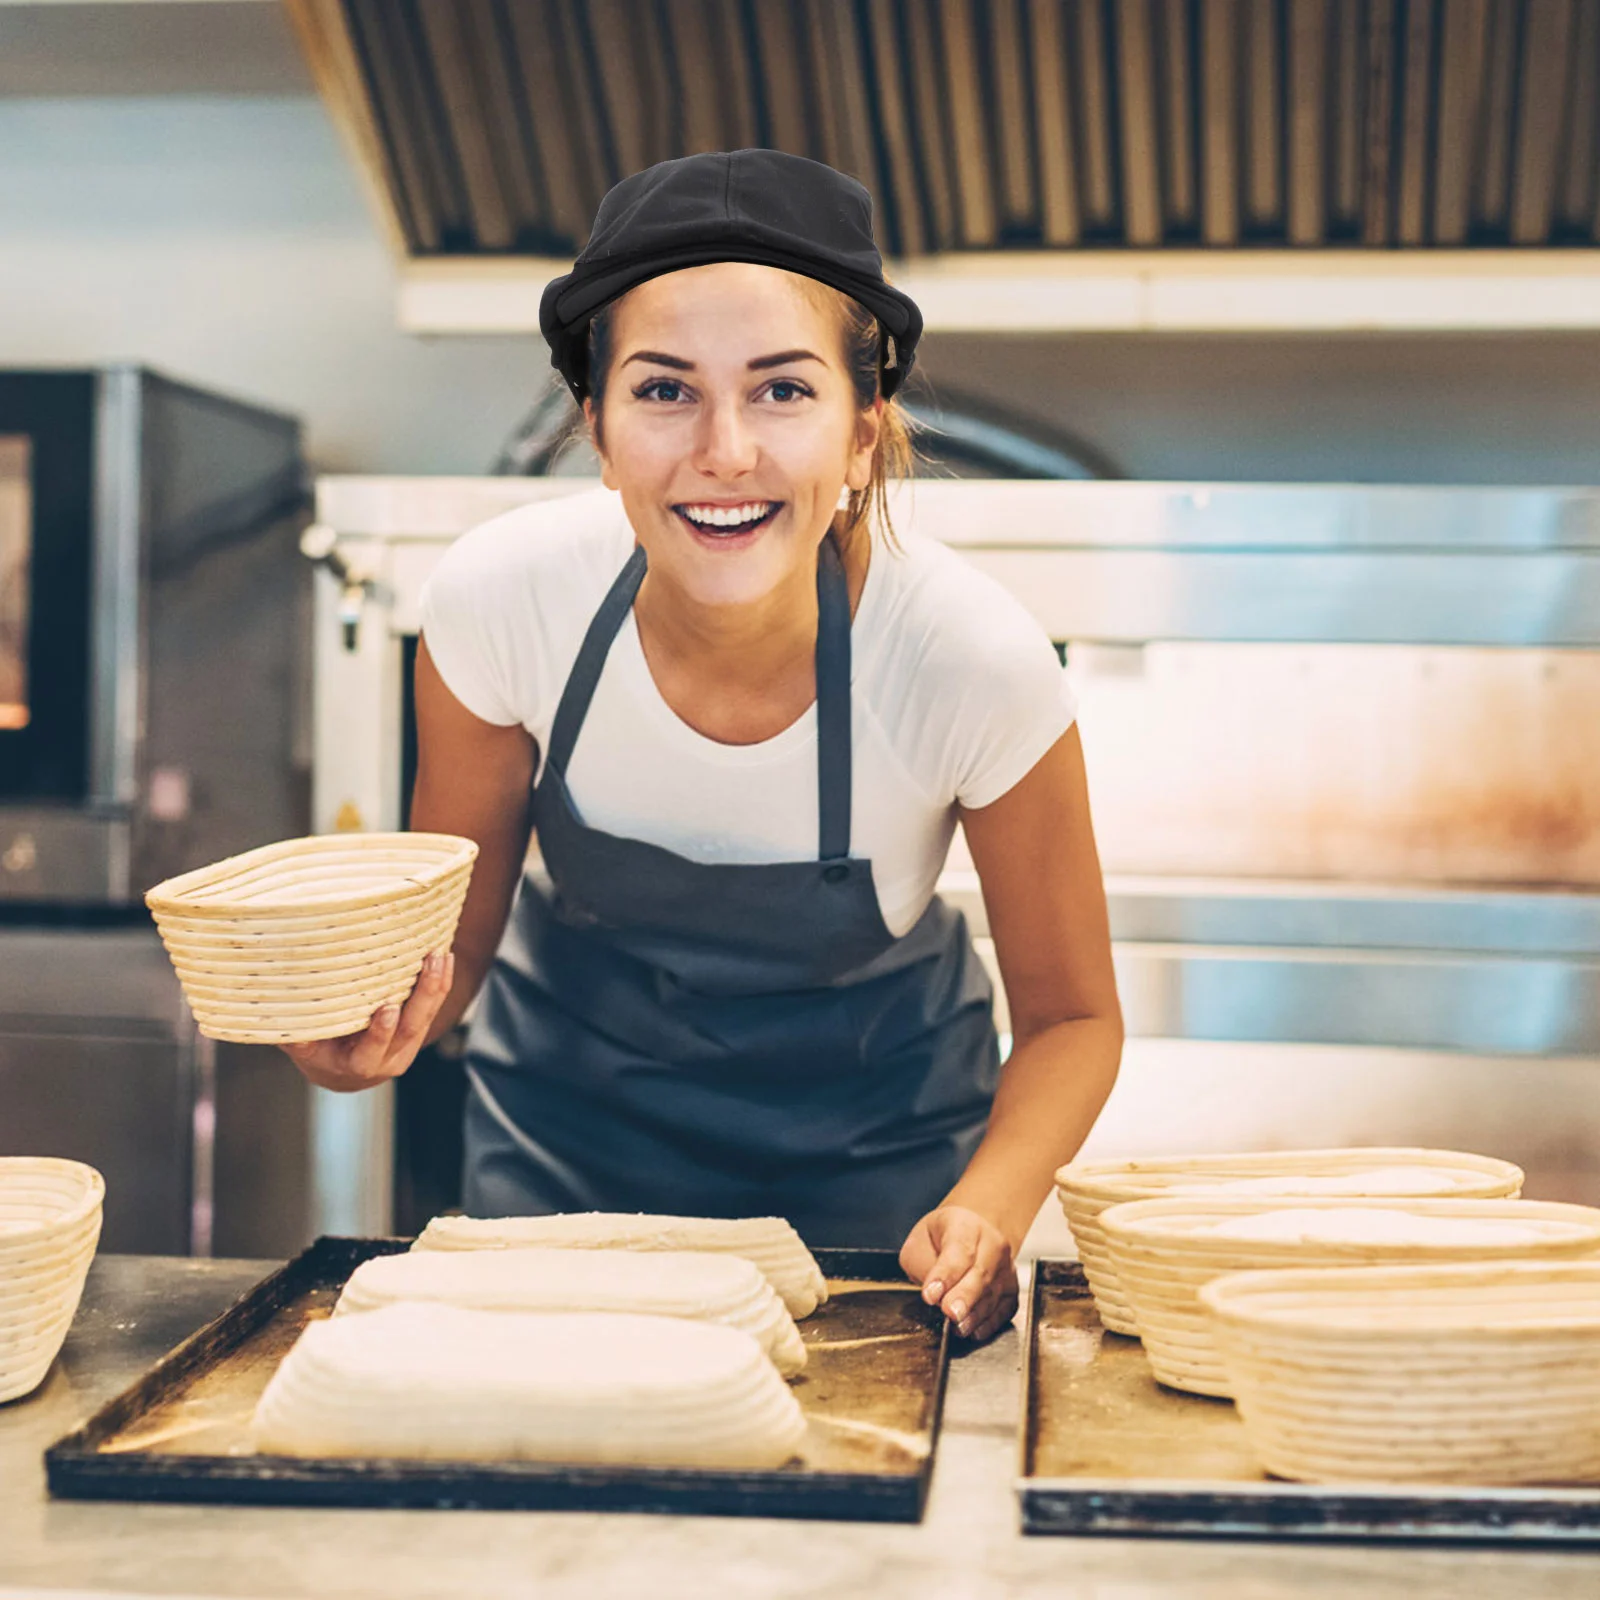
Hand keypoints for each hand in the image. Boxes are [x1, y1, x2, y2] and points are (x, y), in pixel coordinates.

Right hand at [280, 950, 454, 1092]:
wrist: (343, 1072)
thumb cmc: (317, 1054)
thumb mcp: (304, 1050)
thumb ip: (296, 1038)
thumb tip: (284, 1024)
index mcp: (357, 1066)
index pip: (372, 1052)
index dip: (380, 1033)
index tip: (387, 1009)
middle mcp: (388, 1059)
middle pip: (411, 1029)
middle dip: (423, 996)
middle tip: (430, 965)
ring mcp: (407, 1046)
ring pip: (427, 1016)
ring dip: (436, 984)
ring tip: (441, 954)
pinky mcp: (417, 1032)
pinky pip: (432, 1007)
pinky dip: (439, 983)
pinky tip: (444, 958)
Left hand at [899, 1204, 1018, 1342]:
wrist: (967, 1236)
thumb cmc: (940, 1239)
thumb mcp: (919, 1244)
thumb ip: (923, 1267)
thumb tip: (935, 1295)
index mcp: (965, 1225)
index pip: (958, 1250)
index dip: (945, 1274)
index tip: (930, 1294)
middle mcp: (991, 1243)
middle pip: (981, 1272)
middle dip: (965, 1295)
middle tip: (951, 1312)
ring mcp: (1005, 1267)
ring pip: (993, 1293)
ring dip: (976, 1314)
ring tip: (958, 1326)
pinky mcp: (1011, 1289)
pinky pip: (1004, 1309)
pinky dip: (990, 1323)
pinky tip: (975, 1330)